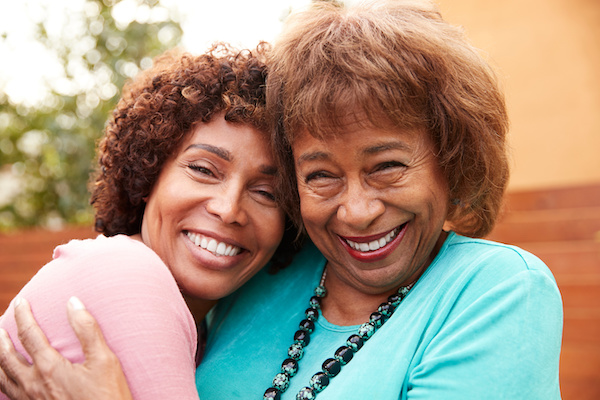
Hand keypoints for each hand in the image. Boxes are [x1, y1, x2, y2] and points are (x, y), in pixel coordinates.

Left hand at [0, 297, 132, 399]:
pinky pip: (8, 394)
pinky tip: (6, 378)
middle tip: (0, 323)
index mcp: (49, 368)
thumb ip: (87, 330)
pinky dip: (2, 381)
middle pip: (7, 356)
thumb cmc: (107, 396)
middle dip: (2, 337)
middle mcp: (33, 384)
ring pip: (2, 377)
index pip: (29, 335)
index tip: (21, 302)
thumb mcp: (104, 360)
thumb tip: (73, 302)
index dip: (23, 315)